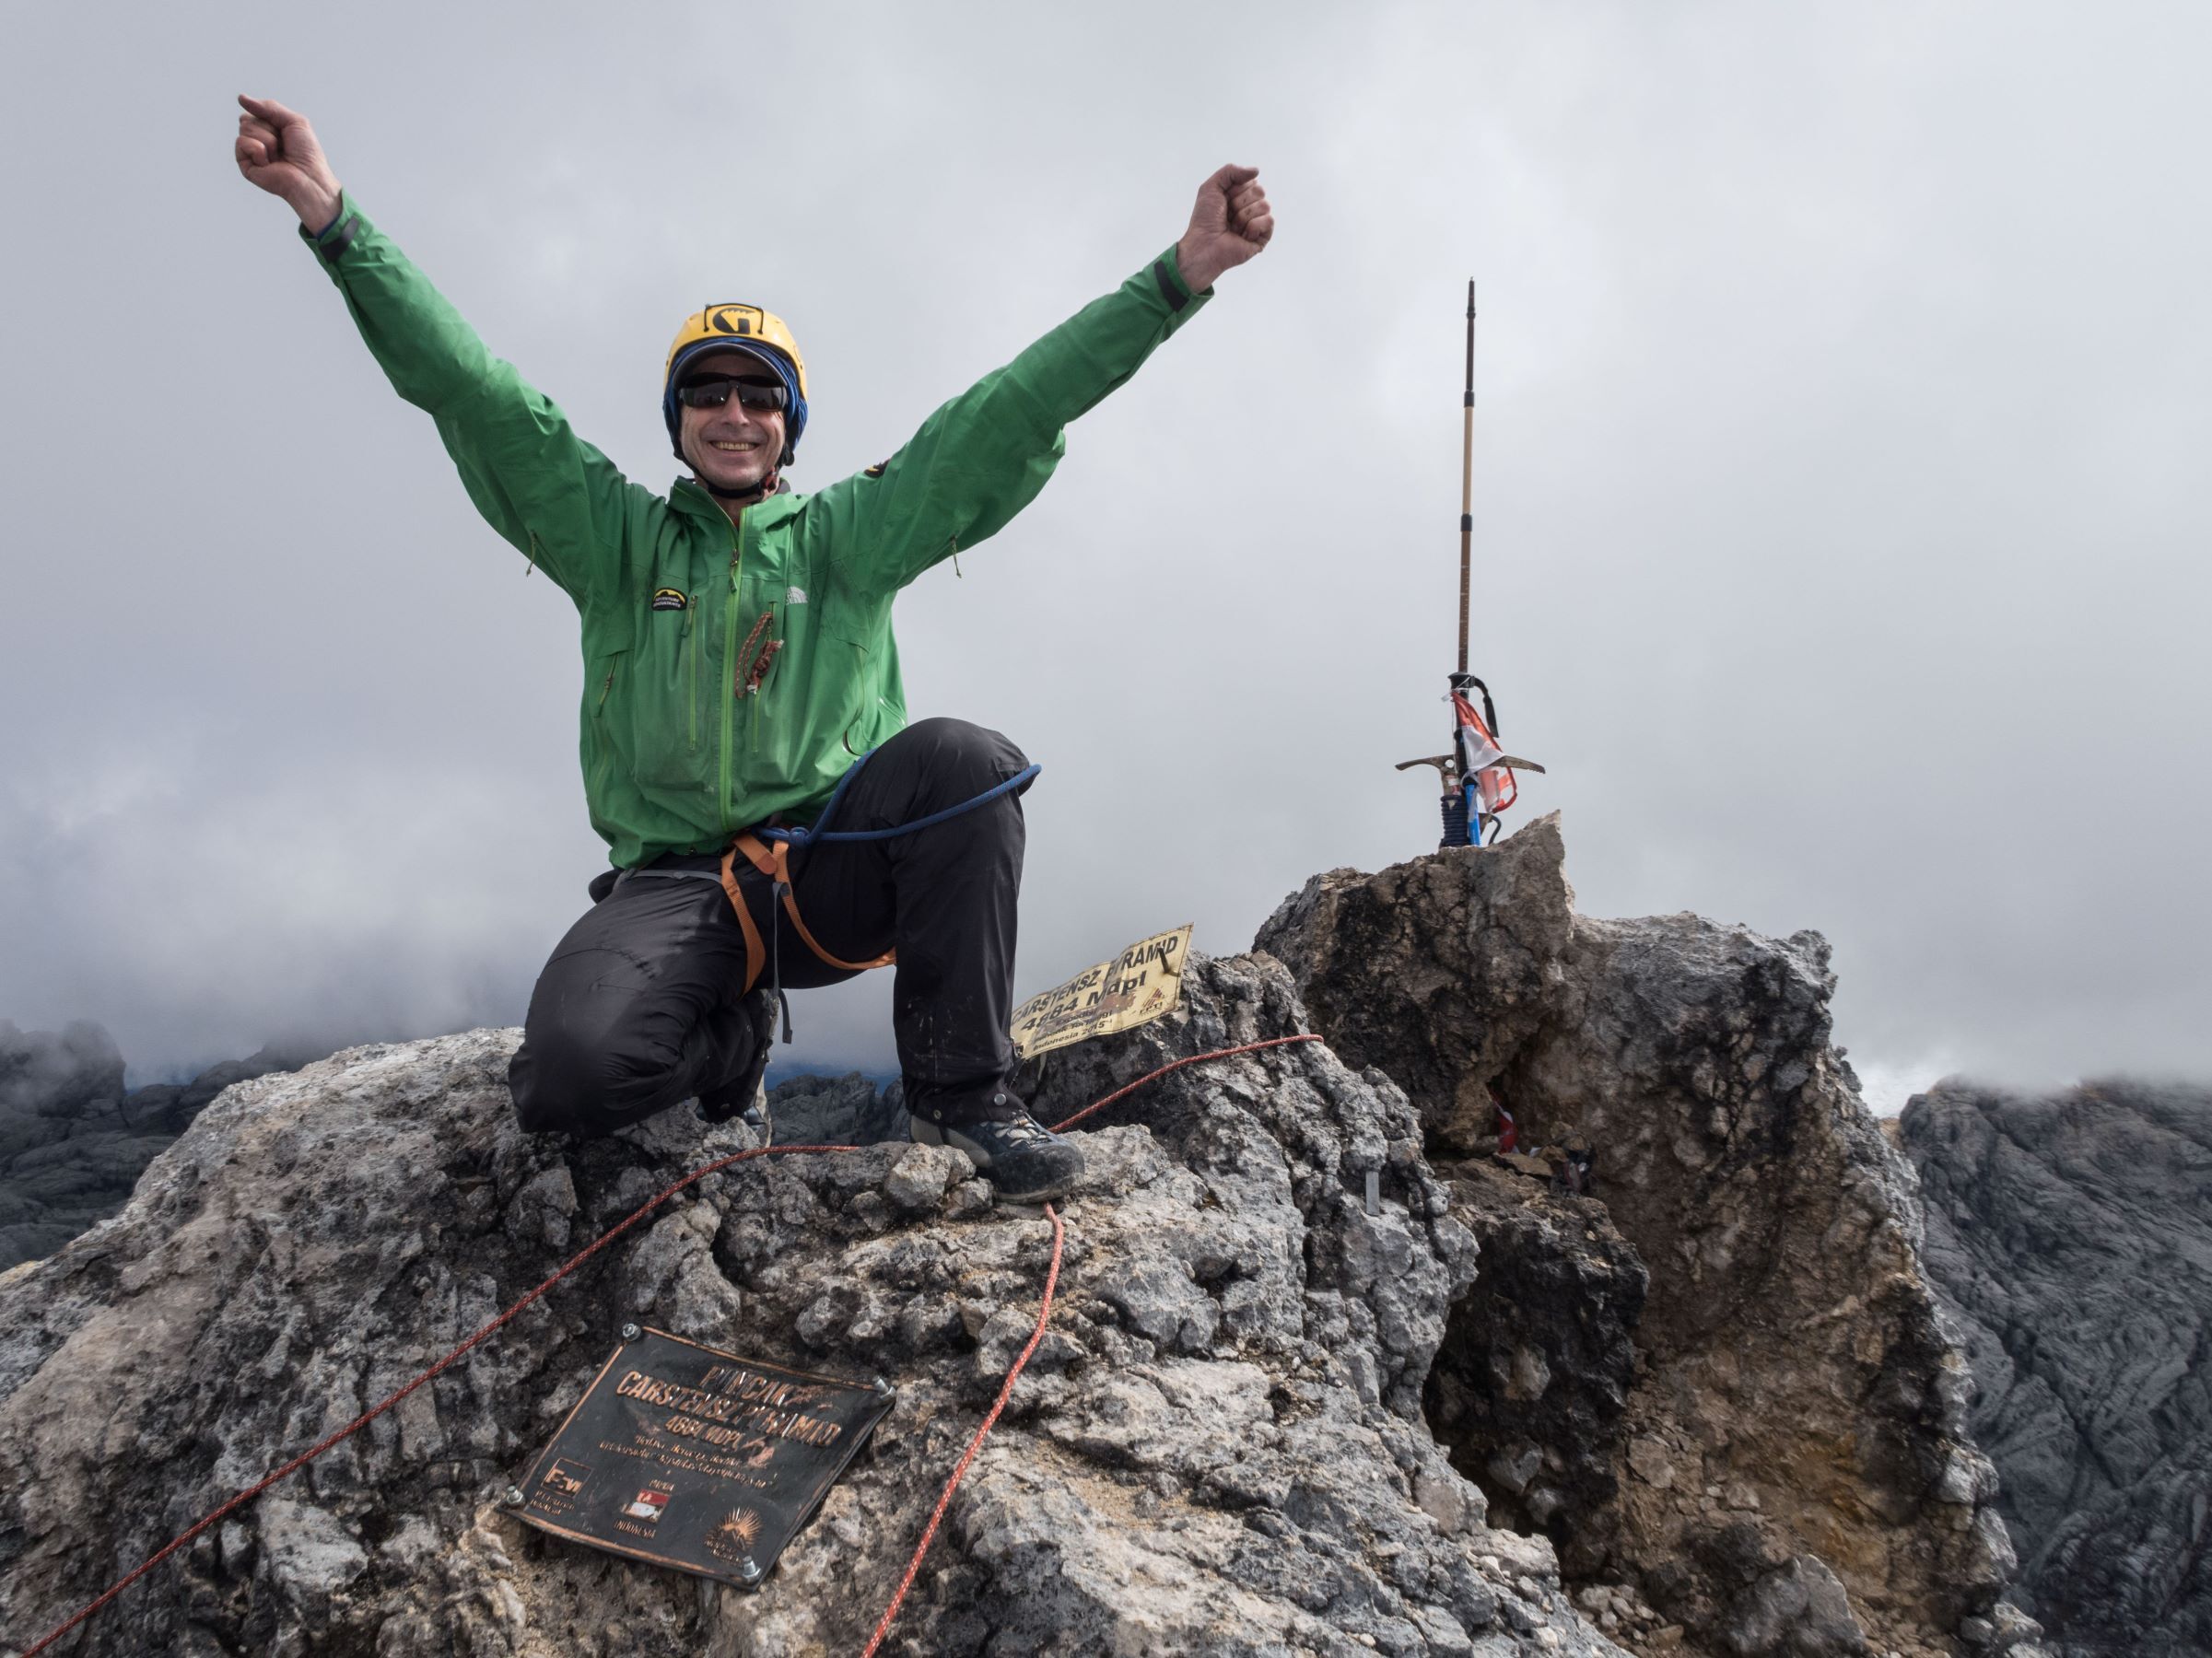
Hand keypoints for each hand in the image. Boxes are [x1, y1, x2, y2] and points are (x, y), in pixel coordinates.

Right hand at [235, 95, 342, 231]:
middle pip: (247, 118)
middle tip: (282, 145)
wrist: (309, 177)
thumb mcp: (294, 121)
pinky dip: (257, 149)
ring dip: (267, 140)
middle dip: (268, 128)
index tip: (285, 131)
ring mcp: (250, 152)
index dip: (269, 116)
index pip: (254, 111)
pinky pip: (241, 142)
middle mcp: (257, 140)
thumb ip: (269, 107)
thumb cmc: (306, 153)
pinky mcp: (245, 164)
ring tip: (278, 155)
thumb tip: (240, 98)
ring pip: (245, 128)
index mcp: (268, 129)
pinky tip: (269, 163)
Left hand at [1174, 164, 1272, 291]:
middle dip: (1240, 202)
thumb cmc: (1204, 219)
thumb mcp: (1211, 186)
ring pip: (1264, 205)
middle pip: (1260, 191)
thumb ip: (1230, 171)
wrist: (1203, 244)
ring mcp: (1258, 222)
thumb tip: (1256, 171)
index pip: (1251, 181)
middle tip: (1227, 216)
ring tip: (1233, 227)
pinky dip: (1253, 227)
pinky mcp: (1263, 237)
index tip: (1223, 202)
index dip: (1235, 190)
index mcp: (1241, 195)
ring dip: (1243, 217)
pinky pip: (1269, 221)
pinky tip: (1242, 236)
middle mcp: (1251, 207)